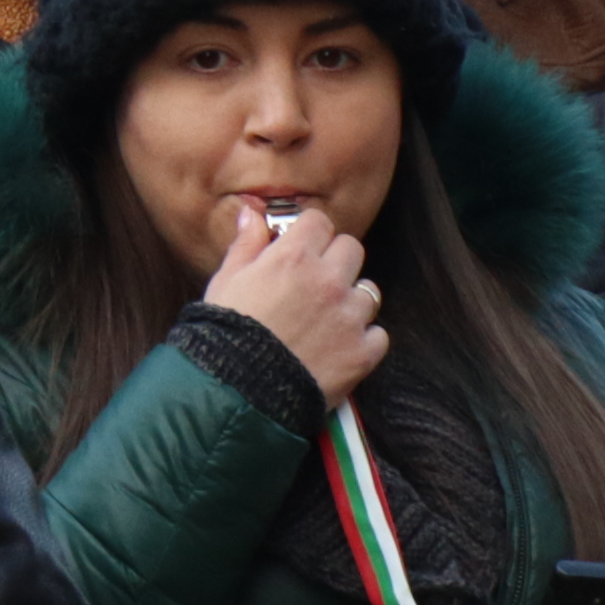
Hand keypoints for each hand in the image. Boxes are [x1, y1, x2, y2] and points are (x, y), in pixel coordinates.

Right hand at [204, 200, 386, 402]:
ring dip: (351, 300)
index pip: (319, 222)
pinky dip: (364, 339)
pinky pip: (378, 334)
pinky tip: (340, 347)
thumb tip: (252, 213)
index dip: (309, 234)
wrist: (239, 391)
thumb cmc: (227, 333)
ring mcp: (349, 317)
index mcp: (294, 257)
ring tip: (328, 319)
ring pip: (369, 291)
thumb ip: (246, 243)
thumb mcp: (227, 280)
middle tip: (316, 281)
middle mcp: (328, 280)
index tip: (301, 248)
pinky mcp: (362, 352)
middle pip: (351, 248)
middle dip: (335, 260)